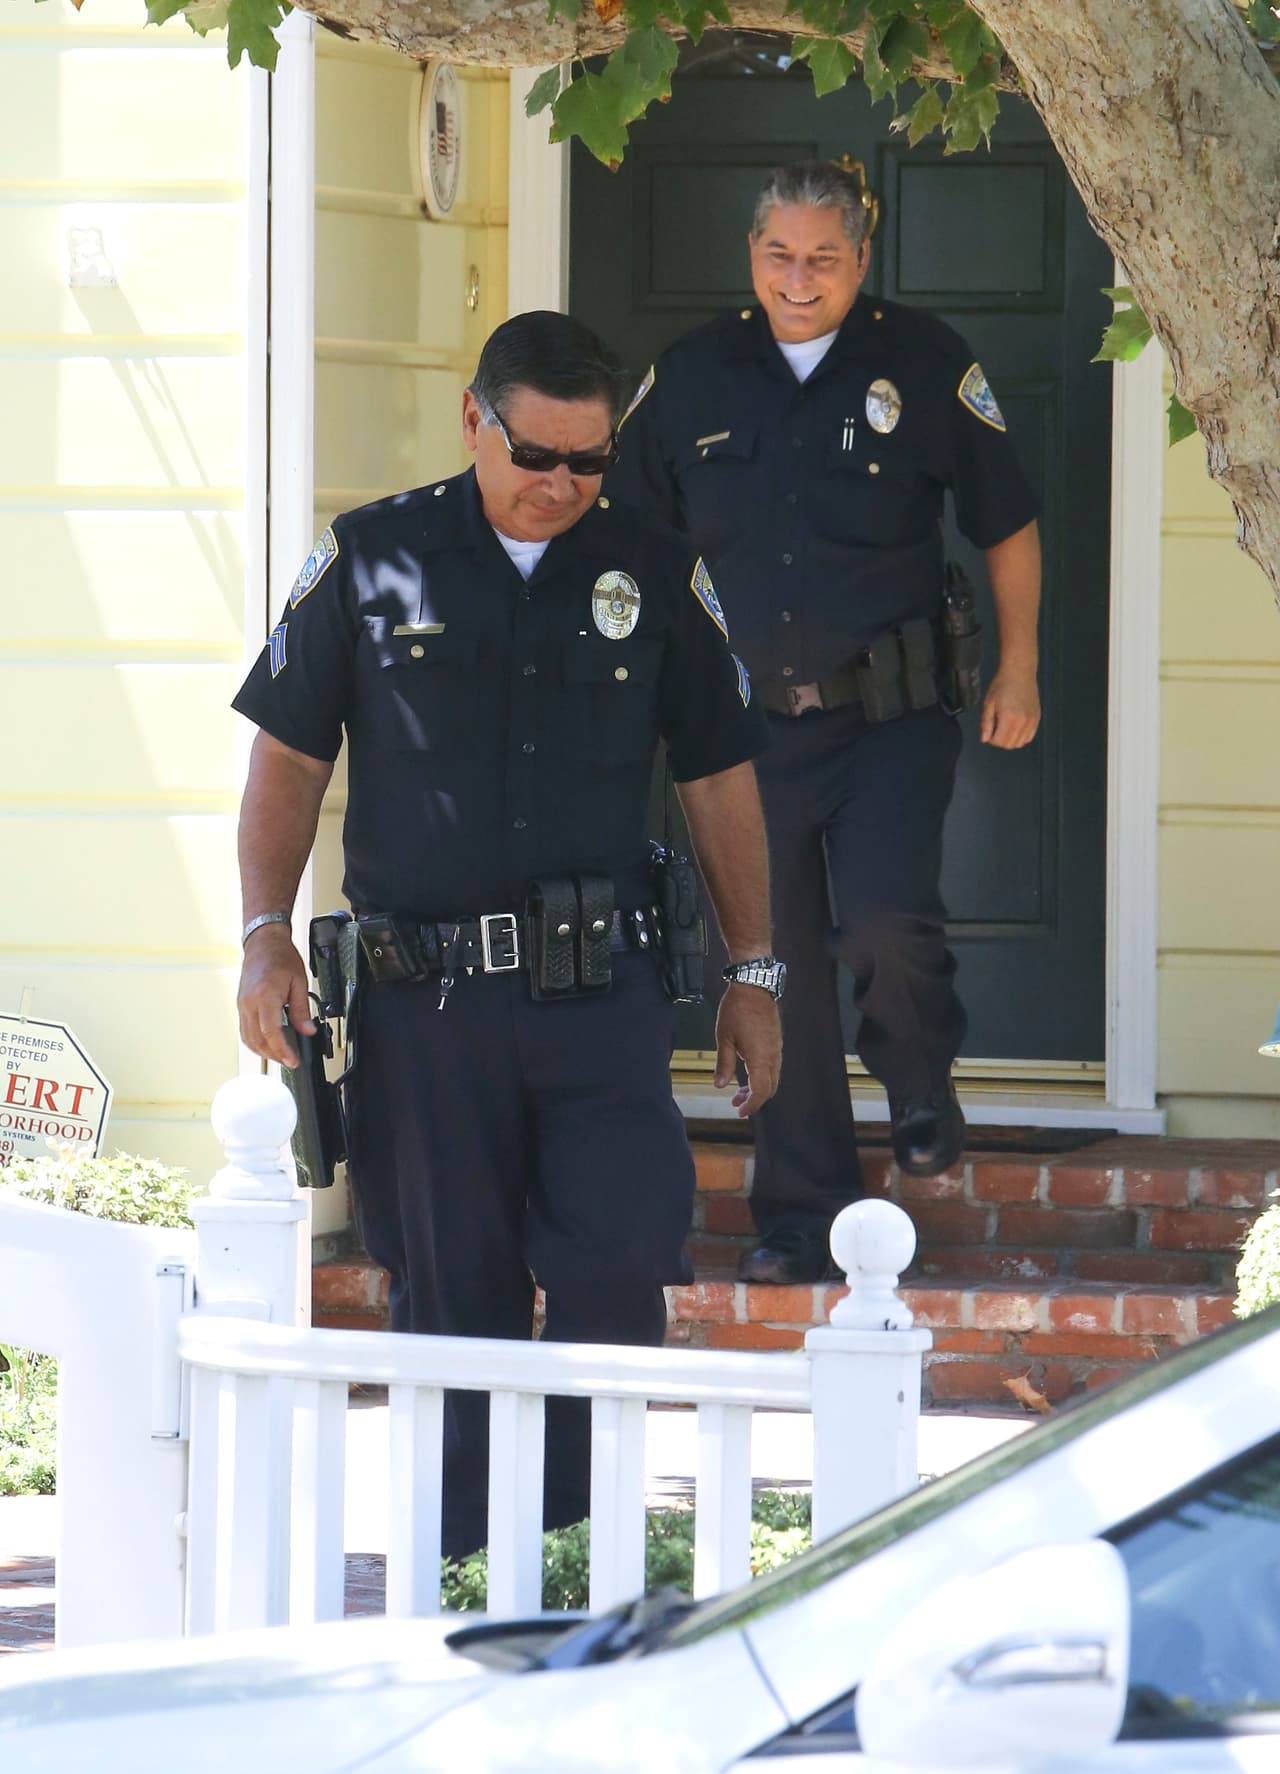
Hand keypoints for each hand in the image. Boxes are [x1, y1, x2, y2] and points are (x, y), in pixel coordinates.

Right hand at [238, 926, 313, 1065]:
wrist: (263, 943)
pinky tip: (266, 1045)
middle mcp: (249, 1003)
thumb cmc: (280, 957)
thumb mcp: (300, 982)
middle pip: (258, 1040)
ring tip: (280, 1056)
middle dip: (274, 1055)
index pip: (271, 1032)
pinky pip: (244, 1030)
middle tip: (290, 1061)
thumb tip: (308, 1031)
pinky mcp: (241, 1005)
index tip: (293, 1061)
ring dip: (263, 1051)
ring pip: (248, 1038)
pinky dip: (255, 1042)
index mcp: (265, 996)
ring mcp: (242, 1005)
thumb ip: (302, 1009)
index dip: (282, 1050)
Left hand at [714, 983, 781, 1116]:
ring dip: (758, 1087)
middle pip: (770, 1088)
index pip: (760, 1091)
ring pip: (772, 1077)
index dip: (751, 1105)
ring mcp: (777, 1048)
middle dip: (754, 1099)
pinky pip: (773, 1065)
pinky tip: (747, 1071)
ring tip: (739, 1090)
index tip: (740, 1112)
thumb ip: (724, 1065)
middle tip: (736, 1103)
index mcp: (760, 1058)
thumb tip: (719, 1086)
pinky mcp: (776, 1041)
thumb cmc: (736, 1010)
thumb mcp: (724, 1039)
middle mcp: (773, 1056)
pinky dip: (762, 1075)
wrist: (754, 986)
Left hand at [980, 666, 1040, 748]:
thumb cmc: (1003, 684)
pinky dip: (1020, 737)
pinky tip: (1014, 727)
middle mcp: (1023, 721)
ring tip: (1004, 727)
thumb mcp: (988, 703)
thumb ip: (986, 723)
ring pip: (1019, 743)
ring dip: (1010, 740)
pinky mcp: (1036, 718)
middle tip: (995, 729)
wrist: (1019, 672)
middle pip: (1009, 745)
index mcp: (1009, 718)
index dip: (990, 739)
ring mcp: (1031, 720)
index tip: (988, 732)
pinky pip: (1029, 737)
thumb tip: (984, 739)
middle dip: (999, 741)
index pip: (998, 741)